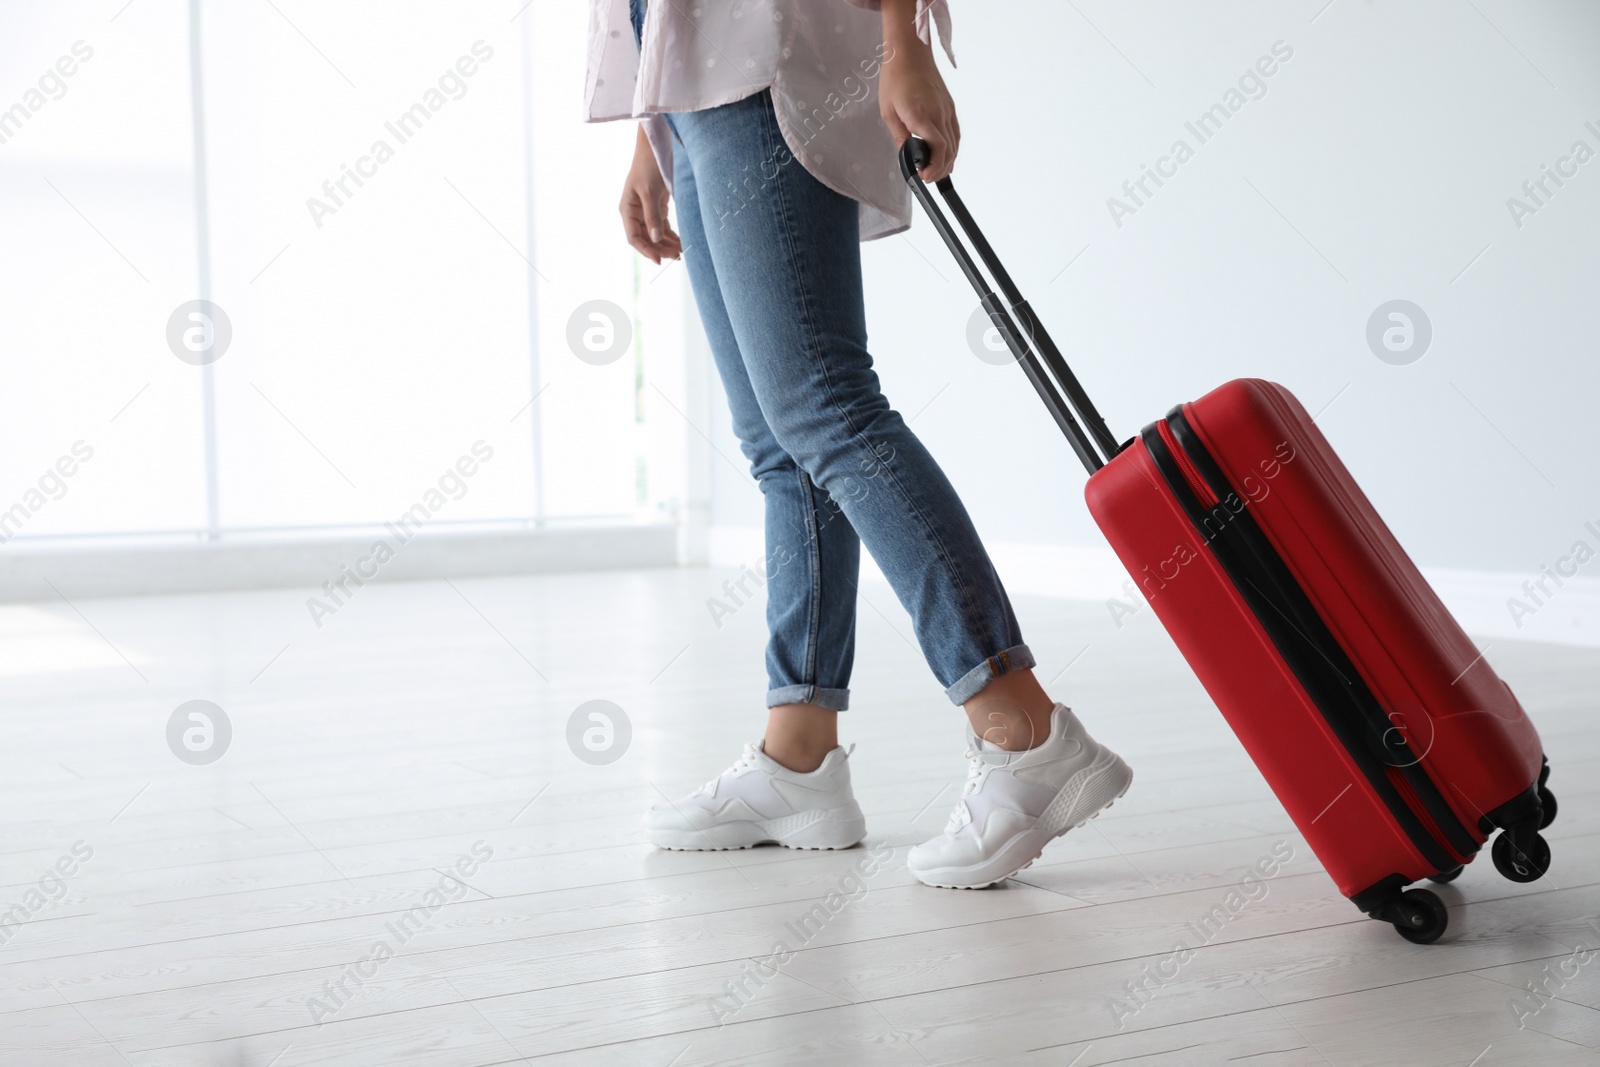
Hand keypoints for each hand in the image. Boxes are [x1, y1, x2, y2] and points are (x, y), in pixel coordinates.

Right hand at [620, 125, 680, 263]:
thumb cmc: (648, 166)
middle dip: (660, 249)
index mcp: (627, 210)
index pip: (634, 237)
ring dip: (667, 245)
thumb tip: (656, 239)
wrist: (656, 148)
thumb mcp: (649, 191)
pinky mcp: (657, 208)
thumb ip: (652, 216)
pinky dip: (671, 236)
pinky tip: (680, 243)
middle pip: (646, 239)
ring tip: (681, 252)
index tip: (659, 260)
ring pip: (655, 235)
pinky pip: (663, 227)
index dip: (646, 250)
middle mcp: (635, 213)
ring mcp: (646, 211)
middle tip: (677, 256)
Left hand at [878, 1, 958, 180]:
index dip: (934, 167)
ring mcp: (947, 110)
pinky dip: (952, 149)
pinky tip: (945, 156)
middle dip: (940, 170)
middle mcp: (939, 113)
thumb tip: (907, 155)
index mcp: (921, 114)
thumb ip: (900, 136)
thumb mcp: (888, 111)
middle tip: (927, 179)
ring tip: (936, 173)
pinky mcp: (949, 107)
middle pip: (949, 150)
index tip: (924, 176)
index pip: (938, 147)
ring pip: (955, 144)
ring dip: (948, 162)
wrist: (910, 53)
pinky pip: (955, 133)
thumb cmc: (896, 79)